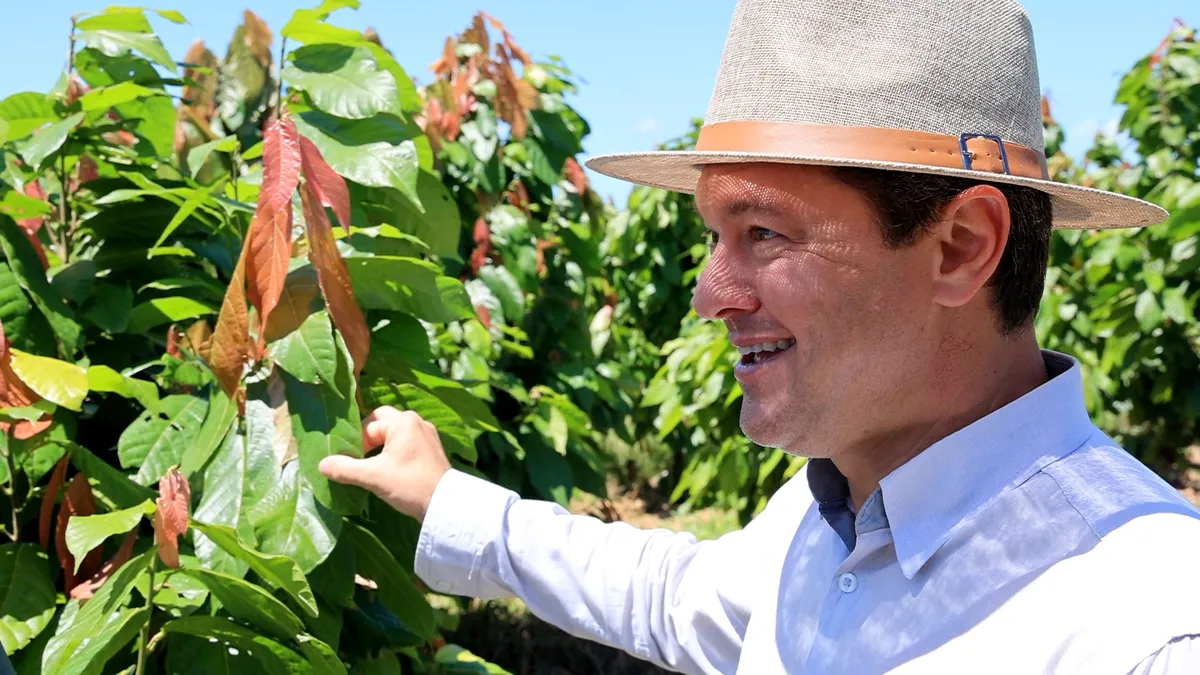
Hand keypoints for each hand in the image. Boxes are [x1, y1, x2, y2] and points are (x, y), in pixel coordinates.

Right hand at [318, 406, 451, 521]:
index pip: (368, 425)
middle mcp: (416, 421)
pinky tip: (391, 469)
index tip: (349, 462)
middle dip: (369, 439)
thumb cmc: (409, 485)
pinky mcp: (433, 448)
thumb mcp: (373, 477)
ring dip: (382, 446)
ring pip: (395, 433)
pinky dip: (395, 451)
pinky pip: (407, 442)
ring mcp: (427, 434)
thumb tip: (321, 464)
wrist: (445, 505)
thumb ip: (345, 469)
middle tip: (360, 459)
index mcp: (402, 422)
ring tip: (373, 466)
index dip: (355, 443)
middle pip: (383, 422)